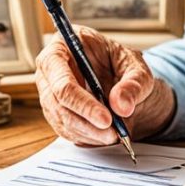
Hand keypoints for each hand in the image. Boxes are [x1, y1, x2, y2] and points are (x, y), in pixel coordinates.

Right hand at [35, 25, 175, 145]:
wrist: (119, 76)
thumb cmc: (120, 62)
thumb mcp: (135, 65)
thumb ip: (133, 83)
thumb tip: (121, 105)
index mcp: (61, 48)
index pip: (62, 80)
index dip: (82, 102)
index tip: (106, 118)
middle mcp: (49, 71)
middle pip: (57, 104)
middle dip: (87, 122)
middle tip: (113, 133)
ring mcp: (49, 93)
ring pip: (61, 120)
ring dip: (88, 133)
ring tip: (114, 135)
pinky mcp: (55, 112)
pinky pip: (66, 130)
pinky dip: (87, 137)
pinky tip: (104, 135)